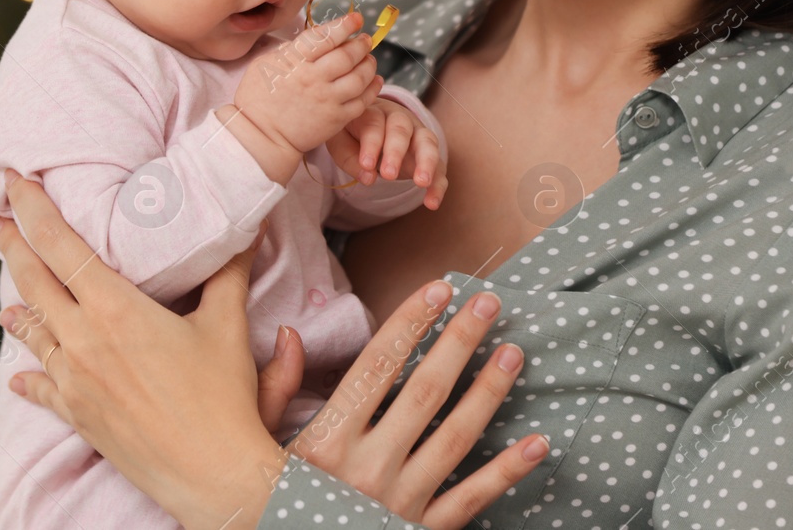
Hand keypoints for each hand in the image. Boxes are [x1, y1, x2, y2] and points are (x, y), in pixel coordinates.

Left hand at [0, 170, 540, 529]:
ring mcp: (75, 381)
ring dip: (18, 306)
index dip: (34, 209)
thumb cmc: (223, 399)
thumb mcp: (228, 325)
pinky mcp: (78, 415)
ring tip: (5, 294)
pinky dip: (29, 374)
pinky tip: (18, 373)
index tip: (14, 181)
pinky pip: (42, 388)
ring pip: (33, 332)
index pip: (61, 245)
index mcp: (114, 309)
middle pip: (34, 281)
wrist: (212, 474)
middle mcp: (83, 341)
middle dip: (12, 245)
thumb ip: (230, 271)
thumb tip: (246, 225)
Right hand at [231, 9, 379, 155]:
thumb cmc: (258, 99)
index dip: (344, 25)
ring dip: (369, 64)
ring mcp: (327, 100)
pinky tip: (375, 80)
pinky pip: (363, 101)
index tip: (356, 19)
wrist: (260, 136)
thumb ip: (291, 49)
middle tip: (365, 40)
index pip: (326, 37)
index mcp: (295, 62)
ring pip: (360, 77)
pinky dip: (373, 88)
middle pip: (348, 55)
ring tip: (369, 59)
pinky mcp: (336, 119)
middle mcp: (314, 79)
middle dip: (361, 44)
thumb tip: (314, 37)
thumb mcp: (264, 63)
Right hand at [277, 280, 549, 528]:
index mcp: (326, 440)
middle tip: (488, 303)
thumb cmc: (270, 504)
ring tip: (513, 352)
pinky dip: (506, 472)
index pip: (376, 366)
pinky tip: (537, 443)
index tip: (439, 289)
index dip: (410, 323)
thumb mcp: (255, 447)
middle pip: (425, 392)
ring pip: (454, 439)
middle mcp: (366, 469)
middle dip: (459, 342)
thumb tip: (290, 333)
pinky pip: (471, 500)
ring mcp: (398, 503)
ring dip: (488, 392)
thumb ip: (272, 391)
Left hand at [325, 98, 447, 209]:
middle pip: (401, 129)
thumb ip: (348, 157)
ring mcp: (417, 135)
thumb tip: (368, 177)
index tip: (366, 165)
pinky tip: (432, 202)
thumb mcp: (340, 141)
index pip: (373, 123)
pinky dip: (437, 184)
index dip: (371, 144)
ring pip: (427, 142)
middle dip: (396, 152)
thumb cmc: (352, 134)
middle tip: (389, 174)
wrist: (370, 128)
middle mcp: (398, 119)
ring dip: (426, 162)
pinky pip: (439, 167)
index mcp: (373, 112)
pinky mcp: (428, 154)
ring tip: (422, 183)